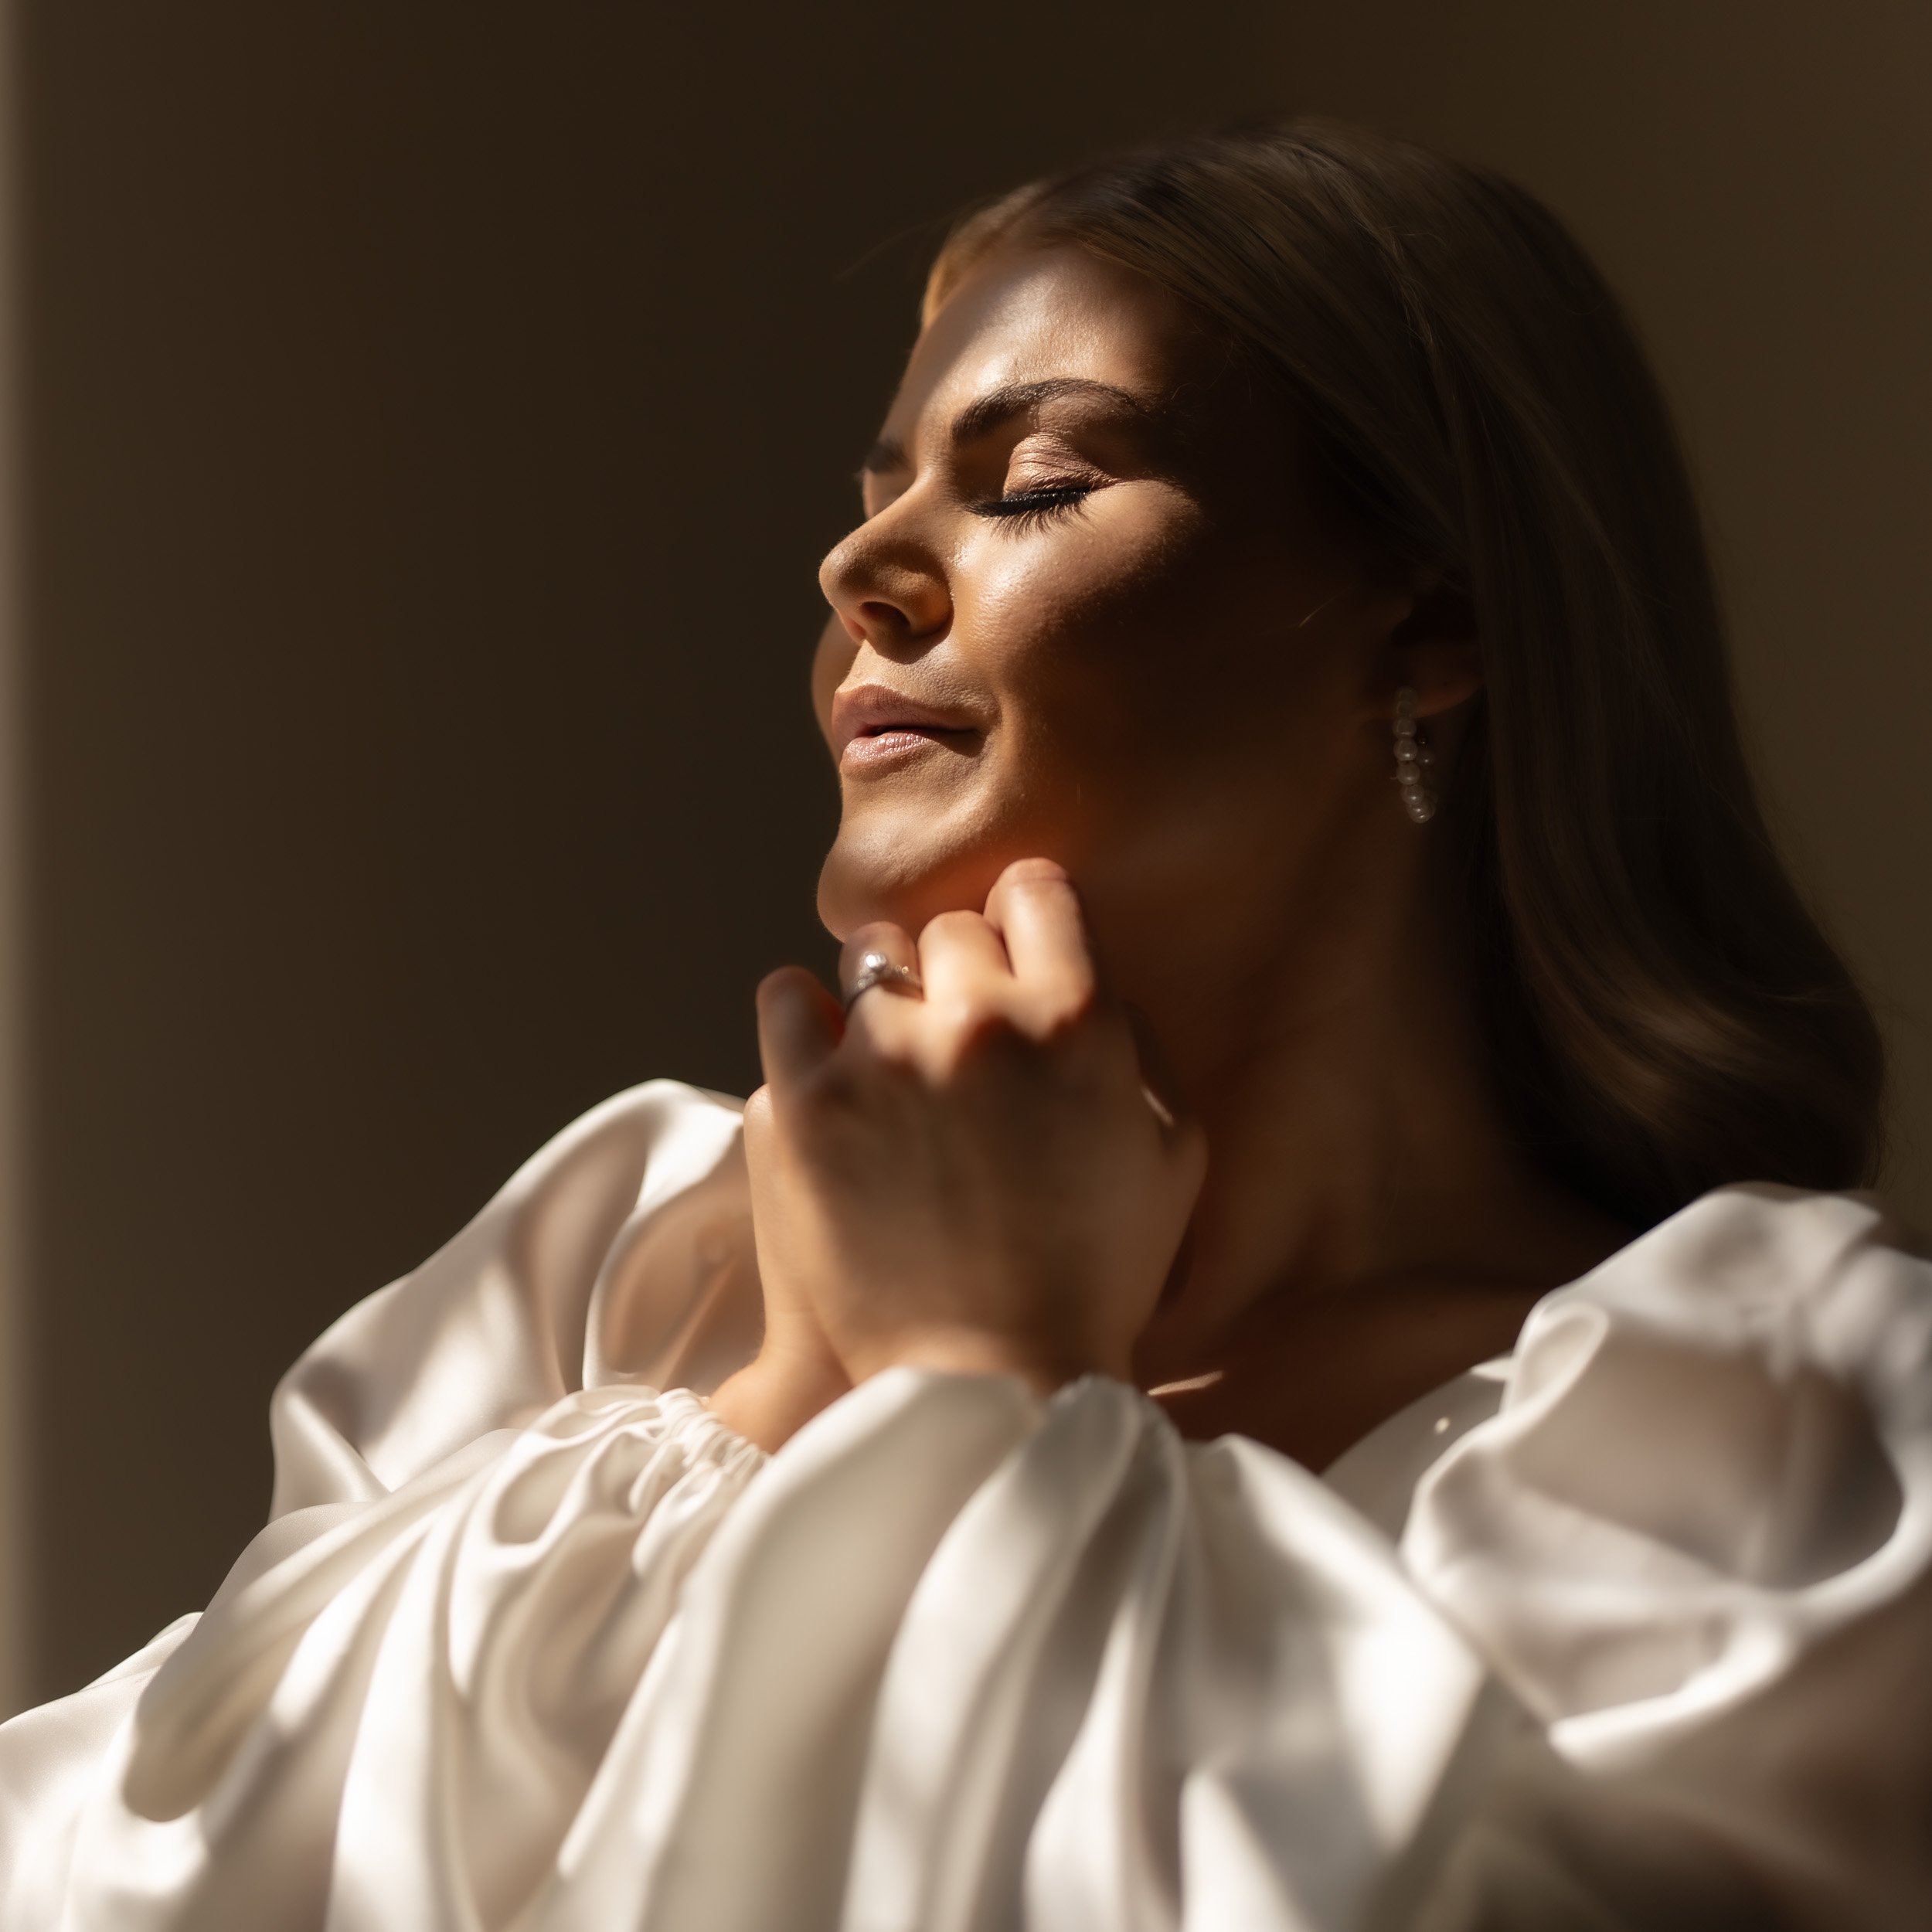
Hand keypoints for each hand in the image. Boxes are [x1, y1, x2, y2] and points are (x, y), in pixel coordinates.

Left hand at [743, 859, 1205, 1395]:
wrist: (988, 1379)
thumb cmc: (1094, 1277)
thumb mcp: (1172, 1156)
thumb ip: (1135, 1049)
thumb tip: (1086, 979)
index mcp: (1077, 1021)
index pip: (1034, 892)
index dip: (1023, 920)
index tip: (1012, 952)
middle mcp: (979, 1021)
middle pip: (950, 929)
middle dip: (956, 971)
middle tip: (957, 1031)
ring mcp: (883, 1058)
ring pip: (867, 954)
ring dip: (881, 991)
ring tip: (889, 1046)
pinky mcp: (805, 1103)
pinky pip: (786, 999)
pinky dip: (804, 1015)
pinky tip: (826, 1049)